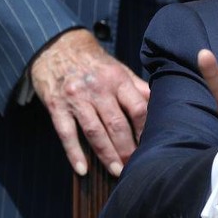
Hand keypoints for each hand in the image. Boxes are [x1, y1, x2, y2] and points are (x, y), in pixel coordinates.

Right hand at [30, 28, 149, 176]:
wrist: (57, 46)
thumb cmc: (95, 62)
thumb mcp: (119, 69)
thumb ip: (137, 88)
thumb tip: (161, 103)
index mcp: (117, 79)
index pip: (138, 108)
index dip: (145, 129)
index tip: (153, 145)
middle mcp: (98, 89)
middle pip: (117, 124)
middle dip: (128, 148)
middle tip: (136, 166)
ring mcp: (76, 98)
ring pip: (94, 132)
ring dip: (107, 154)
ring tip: (117, 171)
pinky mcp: (56, 106)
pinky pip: (66, 133)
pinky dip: (74, 153)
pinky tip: (82, 169)